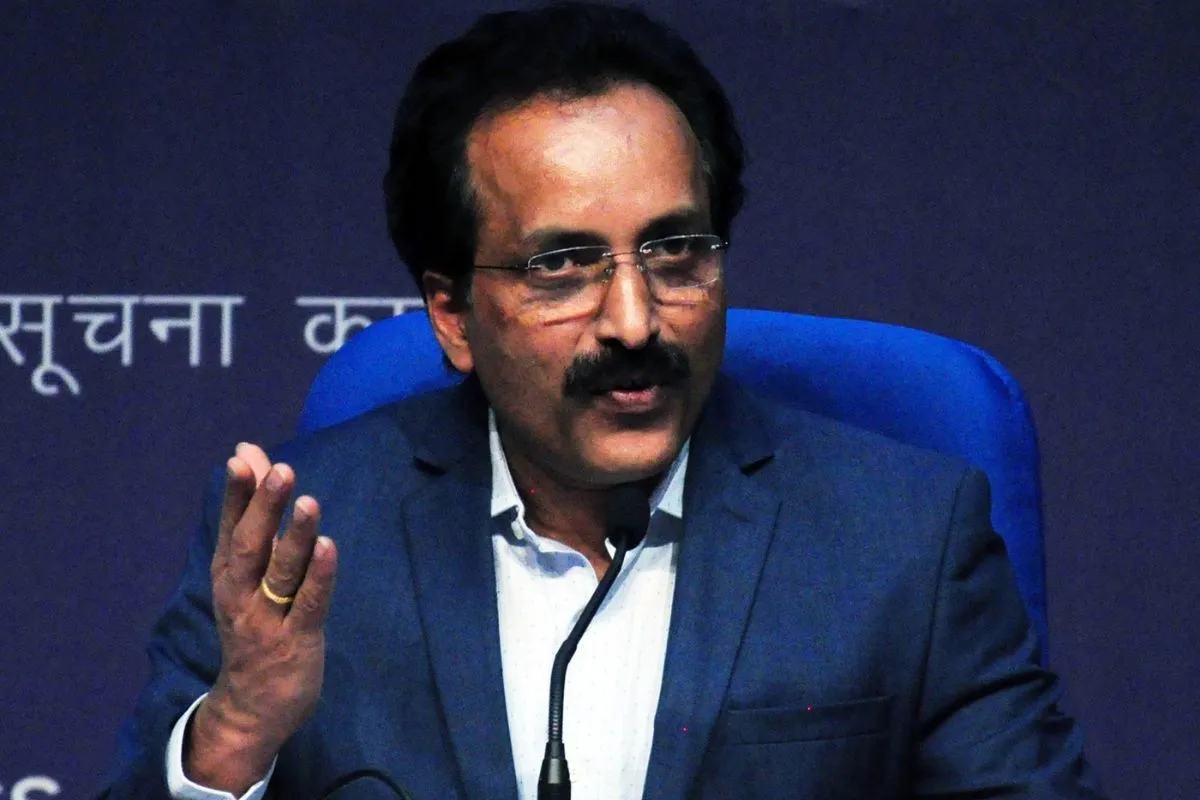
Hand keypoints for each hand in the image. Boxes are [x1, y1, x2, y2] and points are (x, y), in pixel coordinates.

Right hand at [184, 443, 337, 792]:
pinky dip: (319, 576)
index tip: (242, 458)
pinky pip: (308, 604)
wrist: (251, 706)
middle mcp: (241, 595)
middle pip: (249, 547)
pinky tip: (328, 547)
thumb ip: (251, 513)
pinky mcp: (297, 641)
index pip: (230, 528)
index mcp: (228, 575)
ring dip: (294, 538)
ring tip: (308, 502)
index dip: (236, 495)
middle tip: (281, 471)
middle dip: (264, 508)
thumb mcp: (247, 570)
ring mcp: (268, 620)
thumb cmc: (255, 624)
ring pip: (280, 574)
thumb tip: (248, 452)